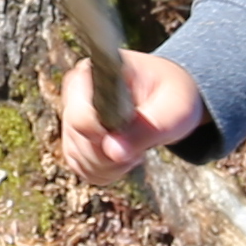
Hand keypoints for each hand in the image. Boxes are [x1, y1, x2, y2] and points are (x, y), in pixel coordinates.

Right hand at [53, 49, 212, 182]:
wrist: (170, 98)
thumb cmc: (174, 96)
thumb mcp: (173, 110)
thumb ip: (145, 130)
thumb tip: (113, 152)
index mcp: (94, 72)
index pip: (81, 117)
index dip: (108, 136)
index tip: (137, 134)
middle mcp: (75, 92)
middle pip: (79, 141)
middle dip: (113, 155)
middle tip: (143, 145)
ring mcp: (71, 117)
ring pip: (79, 159)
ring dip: (112, 166)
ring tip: (137, 149)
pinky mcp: (74, 139)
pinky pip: (81, 169)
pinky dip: (106, 172)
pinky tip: (125, 158)